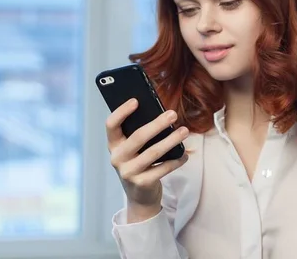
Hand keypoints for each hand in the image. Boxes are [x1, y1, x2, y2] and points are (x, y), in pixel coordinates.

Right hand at [106, 98, 188, 220]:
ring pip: (153, 152)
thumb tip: (162, 114)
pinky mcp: (142, 183)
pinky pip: (163, 169)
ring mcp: (128, 172)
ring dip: (171, 140)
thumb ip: (141, 133)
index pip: (111, 125)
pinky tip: (185, 154)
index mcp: (114, 145)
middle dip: (157, 124)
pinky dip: (176, 160)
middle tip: (173, 114)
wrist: (139, 196)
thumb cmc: (139, 163)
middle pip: (138, 137)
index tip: (136, 100)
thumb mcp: (134, 149)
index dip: (121, 112)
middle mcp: (117, 158)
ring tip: (184, 131)